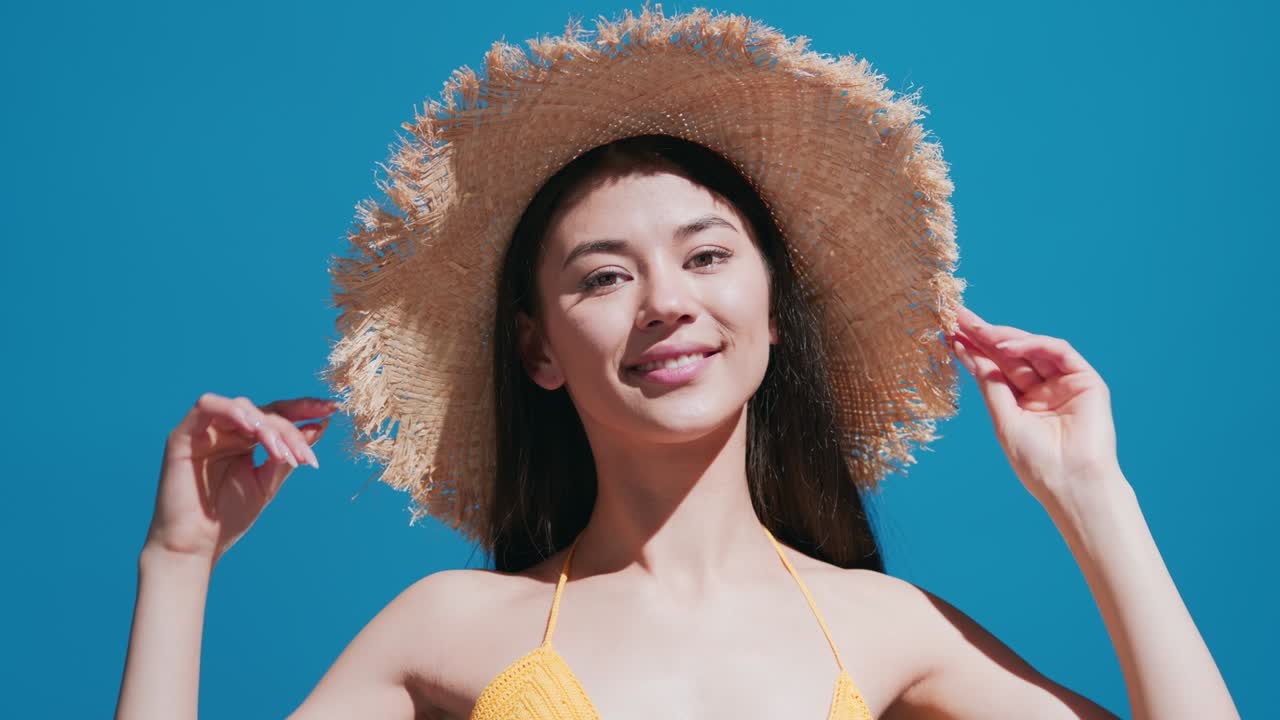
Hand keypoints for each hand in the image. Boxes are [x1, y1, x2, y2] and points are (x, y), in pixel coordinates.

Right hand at [146, 393, 335, 564]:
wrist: (196, 547)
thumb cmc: (229, 518)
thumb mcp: (268, 482)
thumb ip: (289, 454)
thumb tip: (320, 425)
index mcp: (245, 440)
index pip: (277, 414)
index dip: (304, 408)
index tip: (332, 409)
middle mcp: (226, 431)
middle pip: (266, 412)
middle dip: (290, 430)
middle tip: (305, 456)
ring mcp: (204, 430)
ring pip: (243, 407)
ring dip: (268, 427)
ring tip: (281, 454)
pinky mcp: (183, 434)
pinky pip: (208, 405)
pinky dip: (235, 413)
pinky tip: (254, 430)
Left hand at [946, 306, 1119, 507]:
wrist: (1072, 483)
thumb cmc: (1037, 461)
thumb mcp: (1004, 419)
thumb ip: (990, 384)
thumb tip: (967, 352)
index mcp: (1023, 402)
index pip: (996, 368)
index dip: (974, 349)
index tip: (949, 332)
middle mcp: (1043, 390)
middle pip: (1011, 354)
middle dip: (985, 335)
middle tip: (958, 316)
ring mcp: (1065, 383)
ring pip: (1033, 349)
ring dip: (1004, 337)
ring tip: (978, 330)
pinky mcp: (1086, 380)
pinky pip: (1059, 351)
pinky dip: (1032, 344)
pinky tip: (1006, 346)